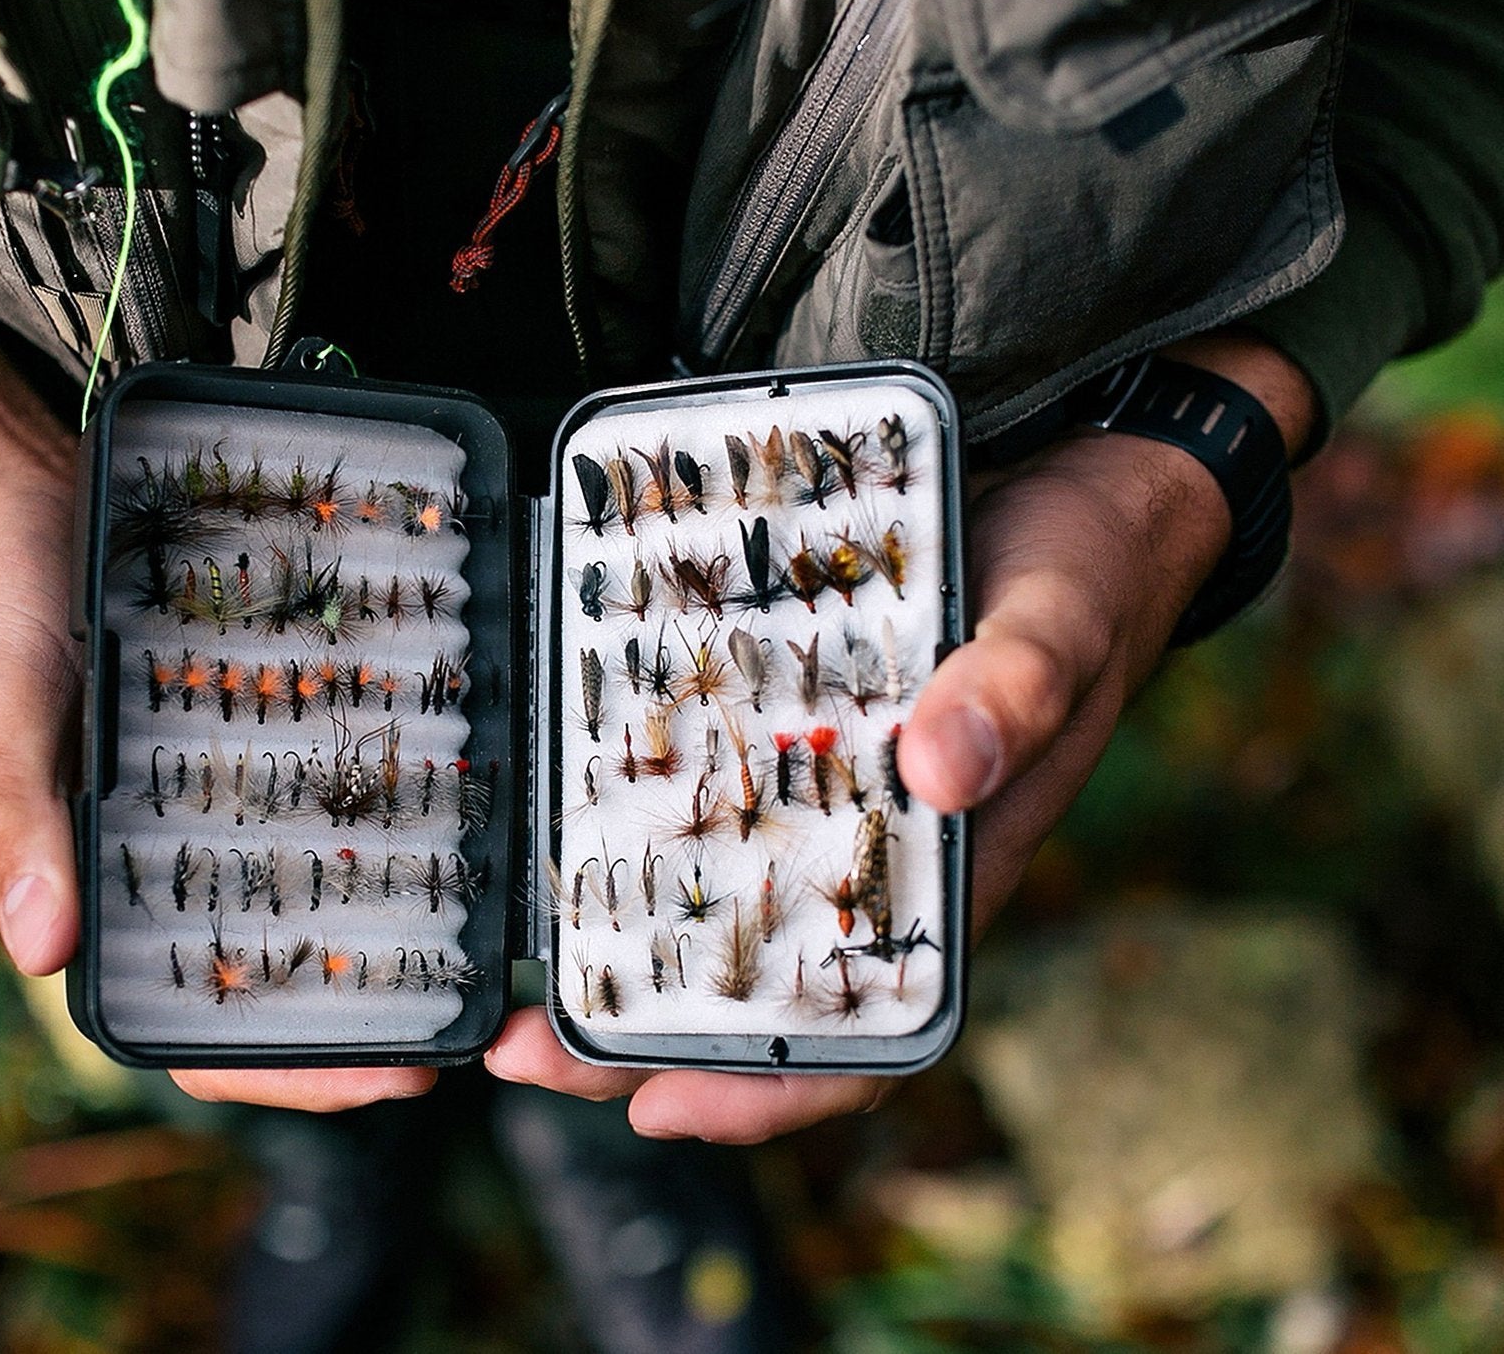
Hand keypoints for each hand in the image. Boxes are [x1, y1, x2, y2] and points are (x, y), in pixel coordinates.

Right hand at [0, 291, 433, 1111]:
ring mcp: (225, 791)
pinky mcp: (260, 718)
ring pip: (321, 878)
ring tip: (489, 920)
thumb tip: (40, 949)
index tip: (395, 1081)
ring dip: (397, 911)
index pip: (202, 1030)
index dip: (296, 1072)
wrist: (11, 491)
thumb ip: (12, 822)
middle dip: (377, 1003)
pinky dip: (385, 793)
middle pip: (287, 969)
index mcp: (105, 891)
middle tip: (478, 1011)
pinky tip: (455, 791)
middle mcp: (176, 857)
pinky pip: (329, 773)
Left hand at [486, 333, 1317, 1140]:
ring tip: (516, 936)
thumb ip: (1015, 692)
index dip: (761, 1095)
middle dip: (638, 1031)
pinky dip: (644, 812)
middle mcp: (874, 858)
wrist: (1081, 491)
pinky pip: (711, 790)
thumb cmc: (1085, 579)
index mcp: (947, 880)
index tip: (654, 1110)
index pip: (857, 1034)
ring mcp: (827, 796)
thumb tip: (940, 769)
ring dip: (619, 934)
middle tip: (516, 1042)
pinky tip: (571, 796)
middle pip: (750, 987)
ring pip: (714, 897)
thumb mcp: (1059, 626)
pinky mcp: (793, 728)